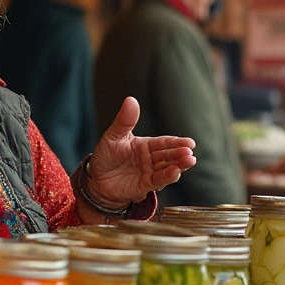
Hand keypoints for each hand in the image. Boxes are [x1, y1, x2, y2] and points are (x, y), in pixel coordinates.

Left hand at [83, 97, 197, 207]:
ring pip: (168, 169)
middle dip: (181, 154)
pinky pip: (158, 181)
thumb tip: (131, 99)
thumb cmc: (105, 156)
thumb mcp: (113, 136)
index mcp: (146, 145)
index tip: (190, 142)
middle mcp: (151, 159)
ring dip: (179, 166)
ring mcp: (149, 173)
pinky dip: (168, 177)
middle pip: (170, 156)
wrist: (94, 180)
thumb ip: (124, 120)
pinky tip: (175, 172)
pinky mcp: (145, 185)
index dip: (177, 142)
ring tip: (189, 161)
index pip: (164, 142)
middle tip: (190, 152)